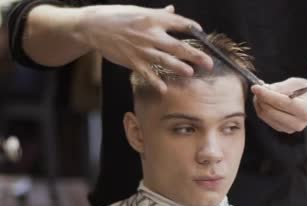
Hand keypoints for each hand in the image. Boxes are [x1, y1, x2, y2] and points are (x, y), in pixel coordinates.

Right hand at [76, 4, 212, 92]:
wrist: (93, 26)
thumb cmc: (117, 17)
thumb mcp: (139, 11)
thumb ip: (159, 14)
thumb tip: (173, 10)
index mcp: (153, 19)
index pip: (179, 22)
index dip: (192, 27)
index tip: (201, 32)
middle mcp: (150, 34)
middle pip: (178, 45)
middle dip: (195, 55)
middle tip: (209, 63)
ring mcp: (142, 49)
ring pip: (165, 60)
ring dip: (179, 67)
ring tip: (191, 73)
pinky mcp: (132, 61)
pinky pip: (147, 73)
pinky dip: (155, 81)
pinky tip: (164, 89)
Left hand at [252, 78, 306, 133]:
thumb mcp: (298, 83)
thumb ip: (281, 87)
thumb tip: (263, 88)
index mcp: (306, 110)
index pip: (281, 103)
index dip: (266, 94)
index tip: (255, 86)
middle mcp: (299, 123)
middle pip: (270, 111)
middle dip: (260, 98)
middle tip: (257, 87)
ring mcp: (291, 129)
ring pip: (266, 116)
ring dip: (259, 103)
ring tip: (262, 92)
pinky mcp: (284, 130)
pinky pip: (267, 119)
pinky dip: (262, 108)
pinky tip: (266, 100)